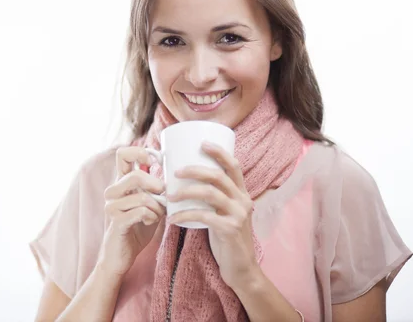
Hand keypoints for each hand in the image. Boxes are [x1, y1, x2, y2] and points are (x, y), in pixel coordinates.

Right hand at [97, 146, 166, 276]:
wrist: (121, 256)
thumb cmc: (138, 228)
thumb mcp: (150, 204)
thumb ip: (157, 189)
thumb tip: (177, 172)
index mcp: (121, 183)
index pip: (122, 154)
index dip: (140, 152)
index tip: (155, 161)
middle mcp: (113, 192)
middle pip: (134, 175)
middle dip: (155, 184)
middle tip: (163, 194)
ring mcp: (112, 207)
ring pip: (141, 196)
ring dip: (156, 206)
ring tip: (157, 214)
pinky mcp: (116, 222)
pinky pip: (140, 212)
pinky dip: (151, 216)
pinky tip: (150, 221)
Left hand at [166, 142, 257, 288]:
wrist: (241, 268)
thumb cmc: (226, 237)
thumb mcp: (224, 213)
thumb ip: (213, 198)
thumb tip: (185, 181)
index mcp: (242, 193)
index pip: (234, 166)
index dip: (219, 152)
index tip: (202, 143)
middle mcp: (243, 200)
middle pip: (218, 176)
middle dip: (195, 170)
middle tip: (175, 172)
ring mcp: (238, 215)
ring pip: (210, 193)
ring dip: (186, 192)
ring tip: (169, 196)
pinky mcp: (230, 229)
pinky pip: (204, 216)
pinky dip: (185, 215)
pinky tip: (172, 218)